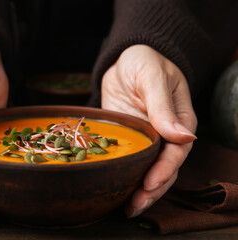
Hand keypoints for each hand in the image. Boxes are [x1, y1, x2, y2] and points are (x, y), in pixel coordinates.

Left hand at [101, 44, 196, 217]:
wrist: (124, 60)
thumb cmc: (144, 62)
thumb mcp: (153, 78)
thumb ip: (164, 107)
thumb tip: (184, 137)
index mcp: (179, 120)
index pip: (176, 151)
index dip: (165, 169)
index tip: (150, 183)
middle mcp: (165, 134)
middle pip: (164, 167)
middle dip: (152, 189)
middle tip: (135, 205)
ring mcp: (147, 138)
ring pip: (148, 169)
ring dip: (140, 190)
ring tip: (128, 207)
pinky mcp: (130, 139)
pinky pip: (130, 160)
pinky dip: (126, 176)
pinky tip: (117, 190)